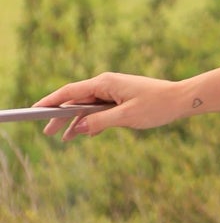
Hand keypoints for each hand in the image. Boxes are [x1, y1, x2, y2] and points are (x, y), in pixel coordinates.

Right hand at [37, 73, 184, 141]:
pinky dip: (91, 122)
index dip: (51, 101)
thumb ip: (101, 122)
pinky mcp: (121, 99)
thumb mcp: (126, 117)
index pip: (70, 92)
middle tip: (47, 133)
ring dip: (76, 122)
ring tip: (64, 139)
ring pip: (87, 107)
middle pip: (76, 100)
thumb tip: (79, 128)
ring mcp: (114, 91)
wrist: (181, 99)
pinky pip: (100, 110)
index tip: (34, 110)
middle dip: (60, 116)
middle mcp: (106, 84)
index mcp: (105, 83)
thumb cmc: (157, 105)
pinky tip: (85, 134)